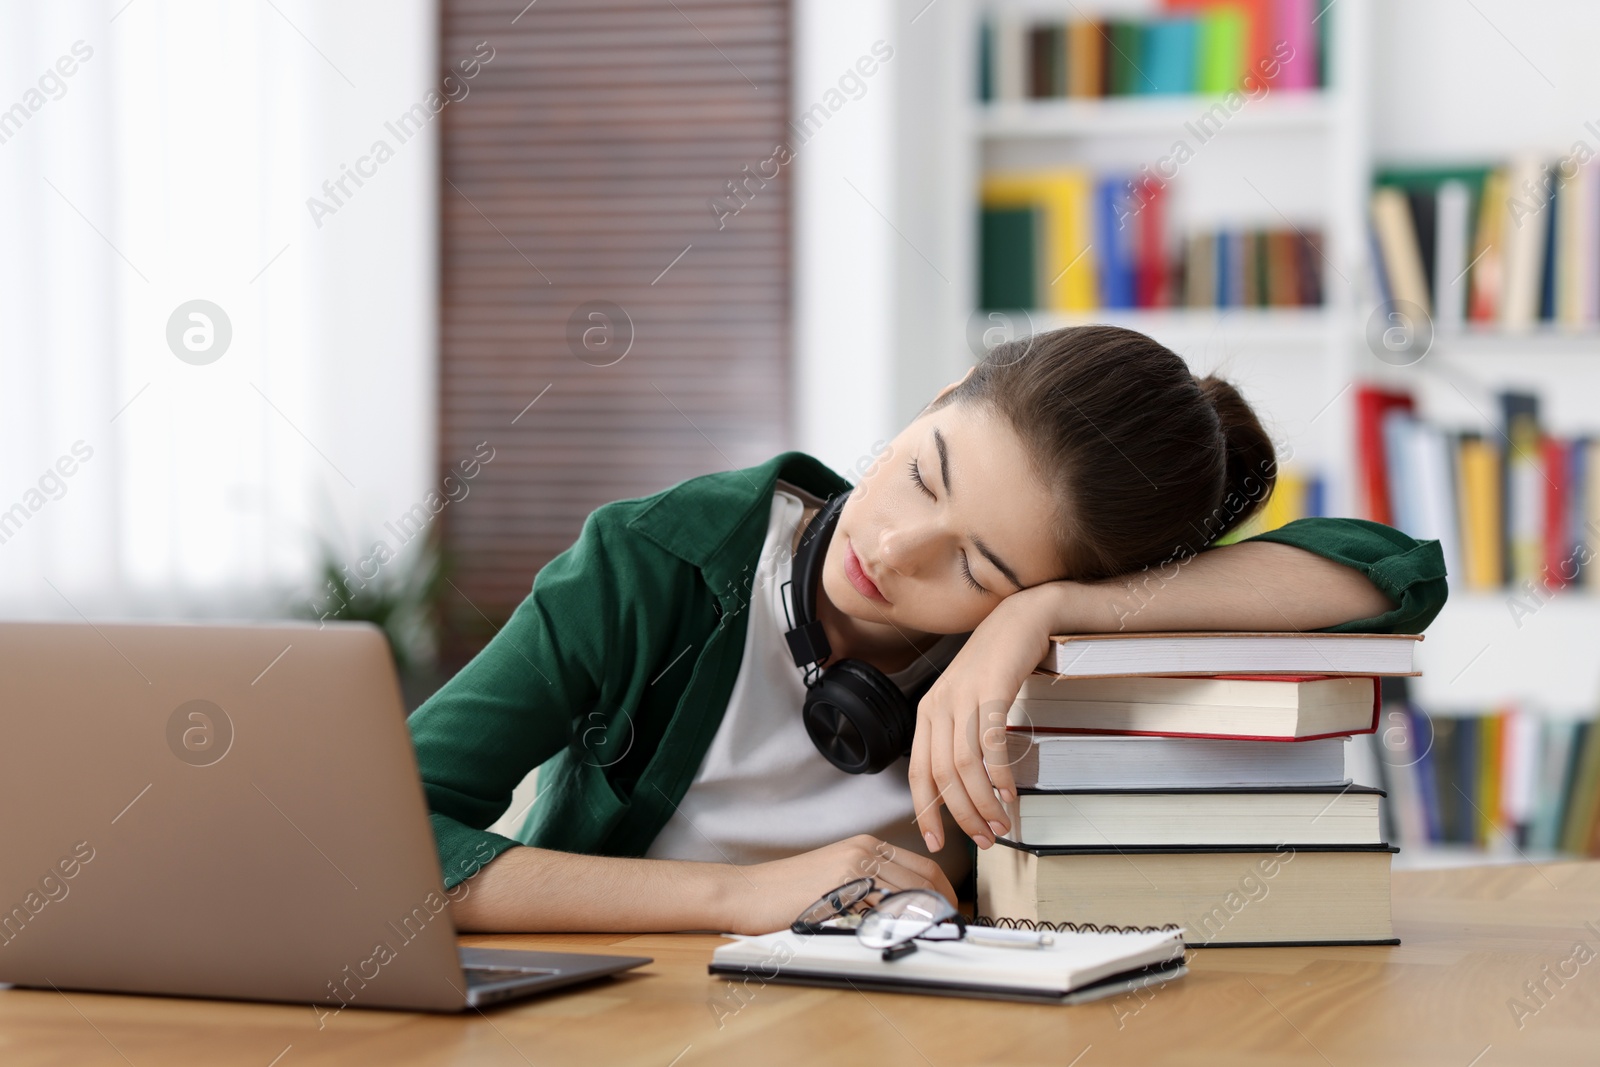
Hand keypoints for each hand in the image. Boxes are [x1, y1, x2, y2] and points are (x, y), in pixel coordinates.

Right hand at [724, 834, 957, 935]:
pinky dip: (902, 924)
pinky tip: (907, 937)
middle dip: (942, 906)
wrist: (748, 891)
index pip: (921, 865)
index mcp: (863, 846)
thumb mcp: (833, 876)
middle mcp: (863, 851)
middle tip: (949, 928)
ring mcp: (853, 868)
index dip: (943, 890)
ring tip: (934, 936)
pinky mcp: (842, 889)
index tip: (949, 909)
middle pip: (922, 880)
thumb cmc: (785, 891)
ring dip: (927, 917)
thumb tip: (902, 908)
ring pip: (909, 893)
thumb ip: (867, 883)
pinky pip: (884, 908)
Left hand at [907, 585, 1058, 852]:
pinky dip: (999, 776)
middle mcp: (938, 706)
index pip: (918, 773)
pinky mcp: (991, 692)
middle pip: (941, 776)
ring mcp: (963, 697)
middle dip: (961, 816)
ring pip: (964, 766)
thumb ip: (959, 737)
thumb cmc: (995, 664)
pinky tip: (1009, 793)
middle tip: (982, 839)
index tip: (936, 841)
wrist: (1020, 620)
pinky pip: (990, 745)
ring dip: (982, 803)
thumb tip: (965, 788)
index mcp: (927, 712)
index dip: (926, 811)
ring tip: (1000, 824)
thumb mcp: (966, 701)